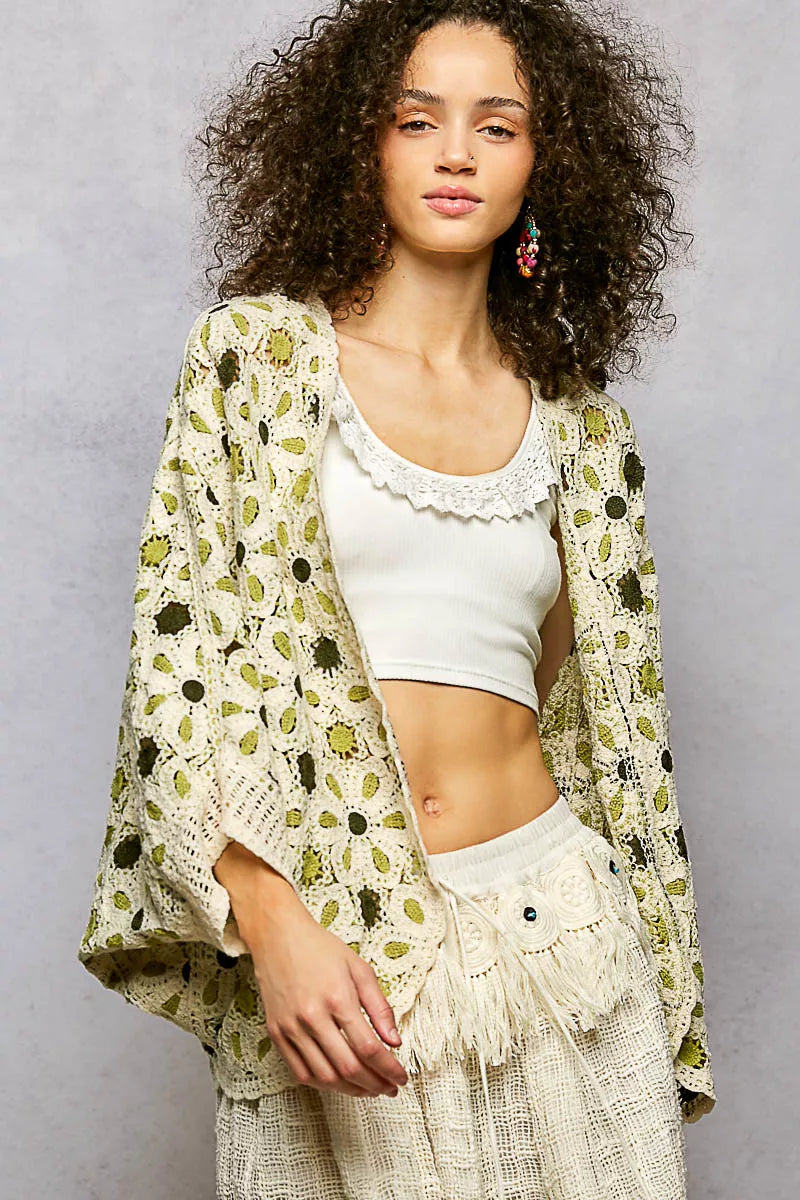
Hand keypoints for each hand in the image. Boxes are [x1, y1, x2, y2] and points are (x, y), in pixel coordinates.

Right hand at [247, 901, 409, 1098]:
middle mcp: (312, 1016)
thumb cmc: (320, 949)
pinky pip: (300, 1072)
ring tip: (369, 1089)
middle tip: (389, 1088)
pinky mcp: (276, 1034)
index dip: (388, 1069)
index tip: (400, 1078)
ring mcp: (291, 1028)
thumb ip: (380, 1006)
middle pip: (348, 1066)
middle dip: (374, 1084)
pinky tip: (340, 1082)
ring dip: (351, 1090)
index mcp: (337, 997)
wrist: (278, 936)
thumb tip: (395, 1041)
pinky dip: (323, 1085)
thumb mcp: (359, 968)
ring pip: (325, 1076)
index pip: (369, 1047)